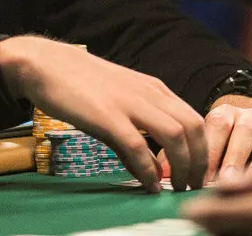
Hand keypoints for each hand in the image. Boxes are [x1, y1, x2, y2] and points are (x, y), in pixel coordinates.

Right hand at [0, 35, 206, 191]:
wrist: (47, 64)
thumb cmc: (82, 84)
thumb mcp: (119, 101)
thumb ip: (137, 131)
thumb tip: (149, 169)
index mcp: (155, 89)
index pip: (195, 119)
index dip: (204, 150)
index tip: (200, 174)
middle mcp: (148, 93)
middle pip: (192, 128)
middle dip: (199, 162)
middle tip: (194, 187)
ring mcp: (129, 102)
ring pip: (174, 135)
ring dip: (181, 167)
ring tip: (177, 188)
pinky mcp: (107, 115)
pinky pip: (138, 146)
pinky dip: (148, 169)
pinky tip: (149, 184)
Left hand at [159, 97, 251, 183]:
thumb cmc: (225, 143)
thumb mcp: (206, 141)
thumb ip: (185, 155)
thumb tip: (162, 173)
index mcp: (224, 114)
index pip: (216, 126)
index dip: (210, 152)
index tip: (201, 177)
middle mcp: (249, 116)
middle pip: (243, 133)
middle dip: (233, 158)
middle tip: (225, 182)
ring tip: (248, 186)